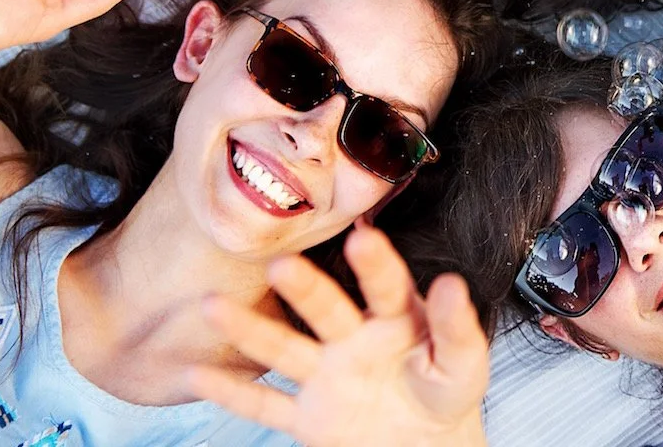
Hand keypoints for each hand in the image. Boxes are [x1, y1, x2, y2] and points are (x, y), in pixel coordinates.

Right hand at [190, 223, 489, 446]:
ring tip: (212, 305)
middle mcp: (354, 338)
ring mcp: (327, 375)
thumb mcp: (465, 362)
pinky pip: (266, 405)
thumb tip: (452, 284)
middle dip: (304, 289)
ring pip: (284, 350)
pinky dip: (233, 393)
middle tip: (281, 265)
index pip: (386, 285)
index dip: (375, 262)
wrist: (428, 446)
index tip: (362, 237)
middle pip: (325, 310)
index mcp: (398, 319)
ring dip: (250, 330)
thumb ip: (456, 327)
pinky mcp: (310, 417)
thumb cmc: (448, 393)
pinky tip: (196, 374)